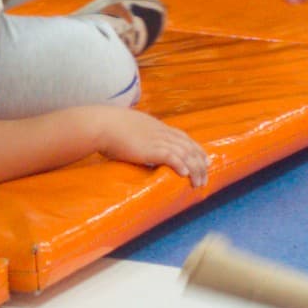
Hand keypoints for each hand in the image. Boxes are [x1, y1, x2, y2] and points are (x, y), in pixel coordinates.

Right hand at [94, 106, 212, 186]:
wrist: (102, 124)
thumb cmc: (108, 126)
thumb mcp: (129, 127)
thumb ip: (138, 135)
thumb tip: (136, 144)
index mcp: (157, 127)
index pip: (183, 137)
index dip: (195, 148)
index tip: (204, 159)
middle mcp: (161, 132)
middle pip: (189, 147)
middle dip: (200, 163)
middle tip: (206, 176)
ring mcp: (157, 140)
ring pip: (184, 155)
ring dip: (194, 170)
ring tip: (199, 183)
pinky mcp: (151, 149)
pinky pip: (171, 157)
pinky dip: (181, 165)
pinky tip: (186, 175)